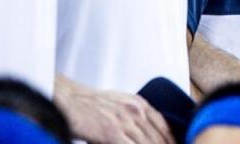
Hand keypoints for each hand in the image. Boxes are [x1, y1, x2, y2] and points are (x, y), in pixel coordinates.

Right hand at [55, 77, 174, 143]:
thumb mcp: (120, 102)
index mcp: (139, 103)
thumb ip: (133, 115)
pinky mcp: (112, 133)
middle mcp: (136, 111)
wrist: (68, 99)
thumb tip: (142, 132)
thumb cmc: (89, 103)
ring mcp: (125, 122)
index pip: (164, 126)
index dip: (171, 140)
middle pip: (158, 138)